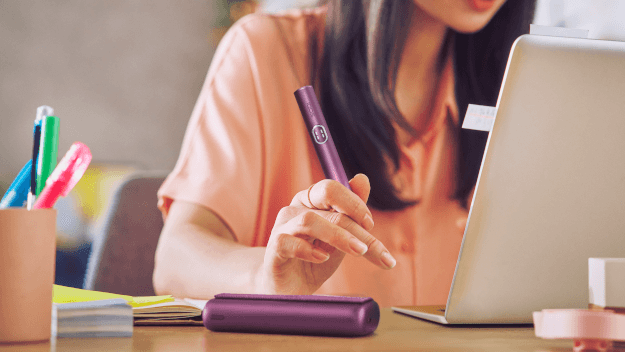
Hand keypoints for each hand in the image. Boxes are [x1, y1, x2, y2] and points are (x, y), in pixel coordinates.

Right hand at [260, 174, 395, 294]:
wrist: (290, 290)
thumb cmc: (316, 260)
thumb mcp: (341, 238)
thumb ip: (352, 212)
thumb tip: (362, 178)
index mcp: (311, 201)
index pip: (333, 189)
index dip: (354, 203)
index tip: (370, 225)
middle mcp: (295, 208)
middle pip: (325, 201)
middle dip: (354, 223)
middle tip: (369, 247)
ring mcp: (282, 227)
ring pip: (309, 220)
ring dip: (338, 236)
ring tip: (358, 251)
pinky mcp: (274, 248)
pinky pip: (289, 242)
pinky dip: (309, 250)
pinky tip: (323, 258)